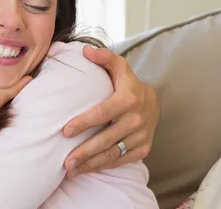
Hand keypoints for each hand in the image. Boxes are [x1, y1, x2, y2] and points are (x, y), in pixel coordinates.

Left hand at [62, 46, 159, 176]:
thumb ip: (104, 57)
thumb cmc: (128, 84)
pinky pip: (121, 160)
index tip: (65, 131)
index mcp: (128, 99)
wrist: (154, 101)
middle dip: (85, 151)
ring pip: (113, 153)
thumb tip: (85, 51)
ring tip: (71, 170)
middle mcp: (137, 120)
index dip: (84, 122)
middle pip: (106, 139)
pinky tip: (86, 170)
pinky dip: (103, 166)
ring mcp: (141, 136)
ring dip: (91, 163)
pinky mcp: (143, 149)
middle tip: (66, 161)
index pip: (103, 113)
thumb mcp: (119, 67)